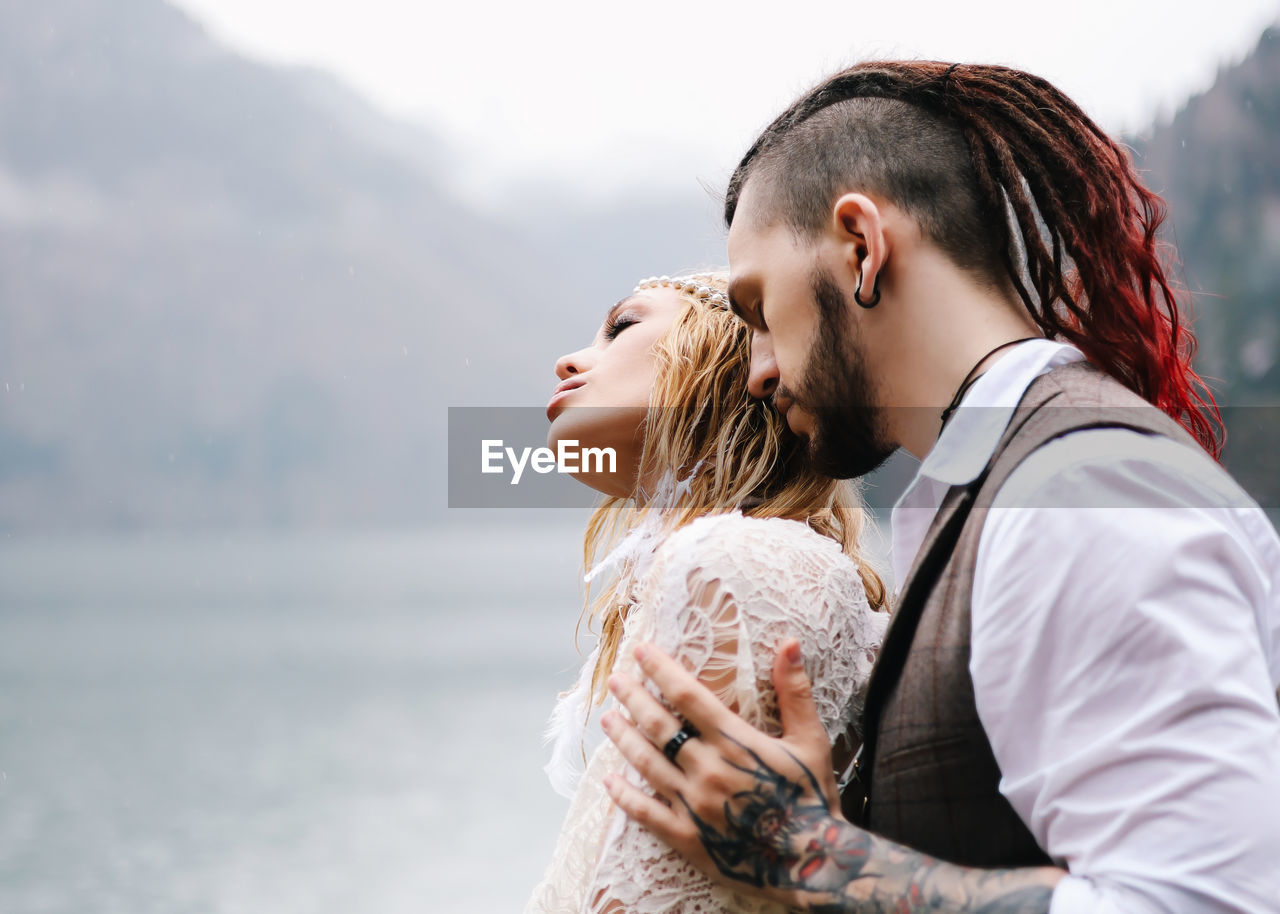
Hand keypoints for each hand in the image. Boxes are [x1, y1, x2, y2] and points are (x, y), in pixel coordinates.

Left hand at [600, 638, 842, 903]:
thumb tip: (790, 642)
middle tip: (615, 680)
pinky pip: (645, 812)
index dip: (660, 670)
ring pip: (645, 763)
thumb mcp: (810, 740)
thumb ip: (794, 691)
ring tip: (607, 719)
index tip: (640, 651)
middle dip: (633, 698)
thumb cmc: (812, 796)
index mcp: (734, 741)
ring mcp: (693, 805)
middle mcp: (707, 769)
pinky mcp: (687, 837)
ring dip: (623, 737)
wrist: (812, 862)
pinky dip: (624, 795)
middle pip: (657, 725)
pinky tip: (609, 780)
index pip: (686, 695)